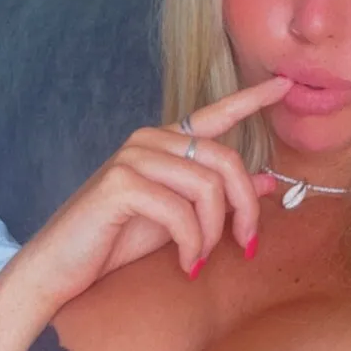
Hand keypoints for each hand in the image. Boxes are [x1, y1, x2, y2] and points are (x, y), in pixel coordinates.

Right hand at [17, 76, 292, 309]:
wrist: (64, 265)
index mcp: (166, 142)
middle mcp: (151, 140)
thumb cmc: (120, 238)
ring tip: (201, 258)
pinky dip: (192, 244)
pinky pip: (181, 211)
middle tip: (247, 244)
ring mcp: (134, 157)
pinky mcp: (121, 183)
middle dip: (245, 208)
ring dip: (214, 233)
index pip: (216, 114)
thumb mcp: (182, 216)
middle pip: (225, 161)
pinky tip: (187, 263)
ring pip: (207, 188)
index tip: (286, 85)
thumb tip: (268, 182)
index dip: (253, 99)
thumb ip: (219, 196)